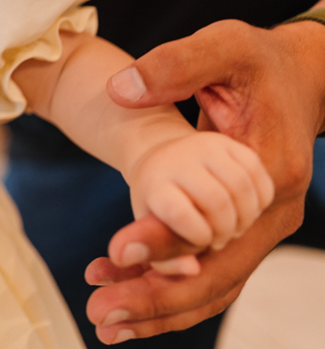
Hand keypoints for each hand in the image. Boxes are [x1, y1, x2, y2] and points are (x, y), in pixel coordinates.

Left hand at [85, 18, 324, 341]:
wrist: (297, 76)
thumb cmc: (258, 60)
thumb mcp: (224, 46)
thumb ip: (174, 66)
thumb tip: (120, 89)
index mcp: (271, 170)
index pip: (216, 224)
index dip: (166, 239)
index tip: (116, 249)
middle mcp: (274, 213)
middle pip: (217, 275)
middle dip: (158, 297)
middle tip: (101, 310)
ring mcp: (262, 228)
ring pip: (214, 286)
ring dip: (160, 307)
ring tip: (104, 320)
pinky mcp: (244, 231)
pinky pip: (208, 274)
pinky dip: (170, 291)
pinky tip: (122, 297)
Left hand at [125, 132, 272, 252]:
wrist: (165, 161)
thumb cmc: (160, 206)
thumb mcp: (153, 234)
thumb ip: (167, 260)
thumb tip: (193, 270)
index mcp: (154, 183)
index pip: (179, 212)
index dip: (198, 236)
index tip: (200, 240)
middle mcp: (179, 159)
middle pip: (218, 201)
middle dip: (226, 230)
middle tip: (221, 237)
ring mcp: (205, 146)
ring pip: (243, 188)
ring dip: (247, 217)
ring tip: (234, 225)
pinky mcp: (230, 144)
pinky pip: (259, 174)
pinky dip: (261, 200)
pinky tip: (247, 208)